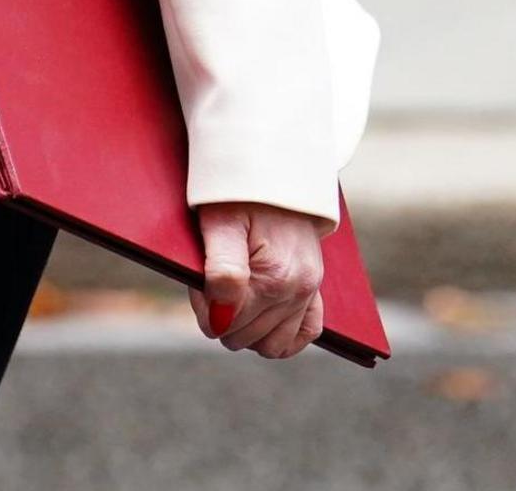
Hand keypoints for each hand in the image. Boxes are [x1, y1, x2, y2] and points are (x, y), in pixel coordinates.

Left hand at [187, 200, 326, 358]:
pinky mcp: (315, 290)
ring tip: (235, 293)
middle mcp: (296, 289)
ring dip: (246, 327)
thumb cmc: (239, 196)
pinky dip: (281, 336)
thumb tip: (221, 320)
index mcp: (272, 276)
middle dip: (221, 313)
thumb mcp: (220, 224)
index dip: (204, 303)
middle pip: (242, 336)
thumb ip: (221, 271)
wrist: (273, 171)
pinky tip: (262, 318)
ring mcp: (309, 292)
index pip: (223, 323)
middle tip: (215, 278)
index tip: (200, 277)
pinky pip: (305, 335)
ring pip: (268, 345)